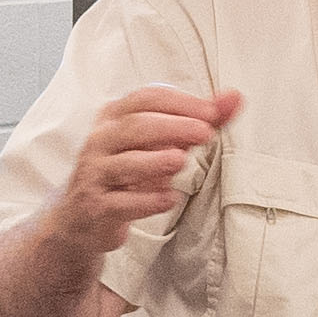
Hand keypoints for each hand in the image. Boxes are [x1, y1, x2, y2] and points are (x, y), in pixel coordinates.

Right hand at [59, 85, 244, 246]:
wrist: (83, 217)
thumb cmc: (127, 171)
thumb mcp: (160, 142)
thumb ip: (197, 121)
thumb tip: (234, 99)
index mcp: (114, 118)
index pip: (145, 99)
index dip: (179, 102)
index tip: (211, 110)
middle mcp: (100, 142)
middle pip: (134, 127)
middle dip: (171, 127)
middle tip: (204, 131)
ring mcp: (95, 175)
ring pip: (122, 164)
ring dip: (153, 161)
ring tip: (180, 160)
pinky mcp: (96, 207)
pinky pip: (120, 203)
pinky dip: (145, 201)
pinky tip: (168, 199)